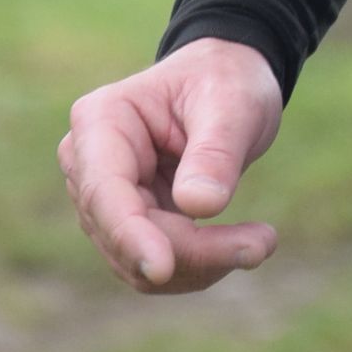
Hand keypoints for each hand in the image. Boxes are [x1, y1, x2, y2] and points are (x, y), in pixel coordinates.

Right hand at [59, 36, 284, 292]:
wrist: (227, 84)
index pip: (105, 191)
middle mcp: (88, 164)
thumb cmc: (226, 82)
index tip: (162, 269)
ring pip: (137, 261)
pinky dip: (199, 266)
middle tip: (263, 243)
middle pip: (125, 233)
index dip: (130, 235)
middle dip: (192, 250)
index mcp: (101, 120)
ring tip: (261, 241)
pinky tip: (242, 244)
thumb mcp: (233, 104)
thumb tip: (198, 206)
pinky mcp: (127, 225)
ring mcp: (104, 199)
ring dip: (201, 264)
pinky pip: (154, 264)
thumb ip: (215, 152)